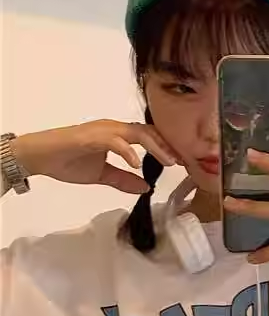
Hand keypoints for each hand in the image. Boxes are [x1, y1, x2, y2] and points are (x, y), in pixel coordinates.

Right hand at [12, 120, 177, 193]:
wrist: (39, 158)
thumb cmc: (68, 162)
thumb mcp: (102, 175)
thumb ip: (124, 179)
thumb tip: (146, 187)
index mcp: (118, 135)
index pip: (149, 136)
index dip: (166, 147)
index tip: (182, 162)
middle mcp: (113, 128)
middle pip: (148, 132)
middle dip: (168, 145)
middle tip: (183, 161)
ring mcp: (103, 130)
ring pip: (136, 133)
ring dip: (155, 147)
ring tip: (168, 161)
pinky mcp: (90, 137)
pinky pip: (114, 141)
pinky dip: (128, 151)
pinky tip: (137, 163)